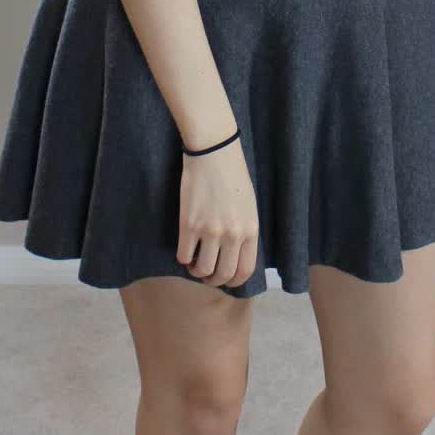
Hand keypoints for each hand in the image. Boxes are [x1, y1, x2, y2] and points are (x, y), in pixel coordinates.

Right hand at [178, 138, 259, 288]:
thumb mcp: (248, 207)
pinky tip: (185, 251)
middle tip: (207, 275)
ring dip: (197, 271)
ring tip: (195, 264)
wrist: (214, 152)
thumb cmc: (232, 176)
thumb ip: (244, 232)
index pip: (246, 270)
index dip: (234, 281)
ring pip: (203, 269)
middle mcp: (232, 234)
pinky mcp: (189, 224)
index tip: (226, 280)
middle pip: (223, 274)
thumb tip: (234, 257)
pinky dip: (183, 258)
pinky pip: (184, 255)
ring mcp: (210, 230)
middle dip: (214, 280)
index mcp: (250, 229)